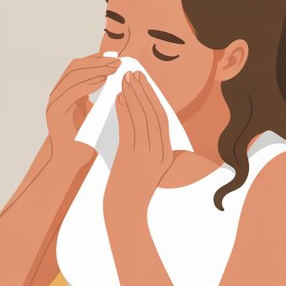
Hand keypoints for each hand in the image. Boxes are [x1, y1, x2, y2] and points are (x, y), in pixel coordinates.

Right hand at [45, 53, 120, 165]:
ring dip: (94, 70)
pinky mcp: (54, 113)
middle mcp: (58, 94)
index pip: (80, 67)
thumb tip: (123, 81)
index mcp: (67, 92)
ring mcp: (54, 102)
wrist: (73, 160)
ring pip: (72, 76)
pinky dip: (86, 85)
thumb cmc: (89, 140)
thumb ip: (104, 97)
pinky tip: (102, 82)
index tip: (116, 56)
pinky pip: (70, 93)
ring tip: (112, 69)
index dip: (97, 59)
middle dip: (97, 61)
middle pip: (75, 67)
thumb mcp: (99, 112)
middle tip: (117, 61)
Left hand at [104, 71, 175, 217]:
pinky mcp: (131, 159)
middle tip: (134, 73)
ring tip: (125, 80)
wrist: (124, 212)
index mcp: (167, 154)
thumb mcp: (145, 167)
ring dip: (134, 96)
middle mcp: (160, 153)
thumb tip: (137, 121)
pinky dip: (125, 111)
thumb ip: (146, 147)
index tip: (145, 82)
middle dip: (144, 91)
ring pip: (142, 119)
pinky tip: (118, 98)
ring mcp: (147, 156)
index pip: (163, 119)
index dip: (154, 98)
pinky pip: (129, 129)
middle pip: (155, 115)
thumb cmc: (131, 190)